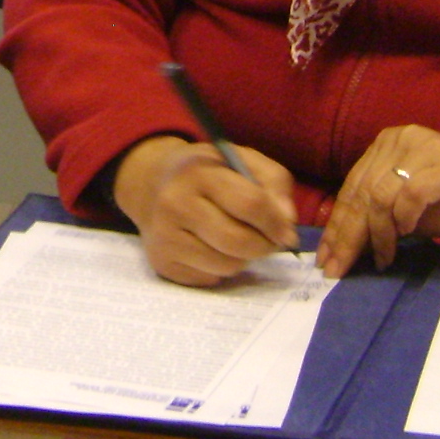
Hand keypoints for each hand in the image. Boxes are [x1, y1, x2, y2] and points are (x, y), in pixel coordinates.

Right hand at [112, 134, 299, 286]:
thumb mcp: (242, 160)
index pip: (250, 204)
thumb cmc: (209, 172)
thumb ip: (274, 183)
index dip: (276, 222)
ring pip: (227, 266)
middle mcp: (175, 203)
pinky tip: (212, 248)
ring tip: (235, 240)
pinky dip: (220, 268)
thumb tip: (286, 225)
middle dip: (263, 246)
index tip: (285, 231)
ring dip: (242, 258)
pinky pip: (210, 278)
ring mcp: (164, 236)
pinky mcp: (161, 262)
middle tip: (267, 241)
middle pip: (238, 241)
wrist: (154, 184)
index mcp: (198, 172)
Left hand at [316, 124, 439, 278]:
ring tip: (383, 259)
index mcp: (388, 143)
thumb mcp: (412, 209)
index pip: (352, 186)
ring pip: (380, 195)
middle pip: (361, 192)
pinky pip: (411, 196)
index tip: (326, 258)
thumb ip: (381, 217)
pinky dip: (403, 221)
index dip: (337, 225)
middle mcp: (402, 139)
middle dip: (347, 235)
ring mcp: (425, 149)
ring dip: (377, 234)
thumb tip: (347, 244)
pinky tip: (406, 238)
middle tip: (338, 268)